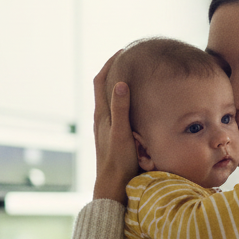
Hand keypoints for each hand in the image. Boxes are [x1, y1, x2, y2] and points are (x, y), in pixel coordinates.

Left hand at [91, 51, 139, 203]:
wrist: (112, 187)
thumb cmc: (119, 162)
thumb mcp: (122, 133)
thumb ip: (121, 108)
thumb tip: (122, 83)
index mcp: (102, 115)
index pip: (101, 81)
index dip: (110, 64)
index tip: (123, 51)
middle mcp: (102, 119)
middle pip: (104, 88)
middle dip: (115, 71)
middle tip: (130, 60)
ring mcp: (107, 129)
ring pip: (111, 100)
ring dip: (120, 87)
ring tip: (135, 77)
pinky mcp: (113, 138)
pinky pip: (117, 113)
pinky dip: (125, 102)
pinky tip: (137, 107)